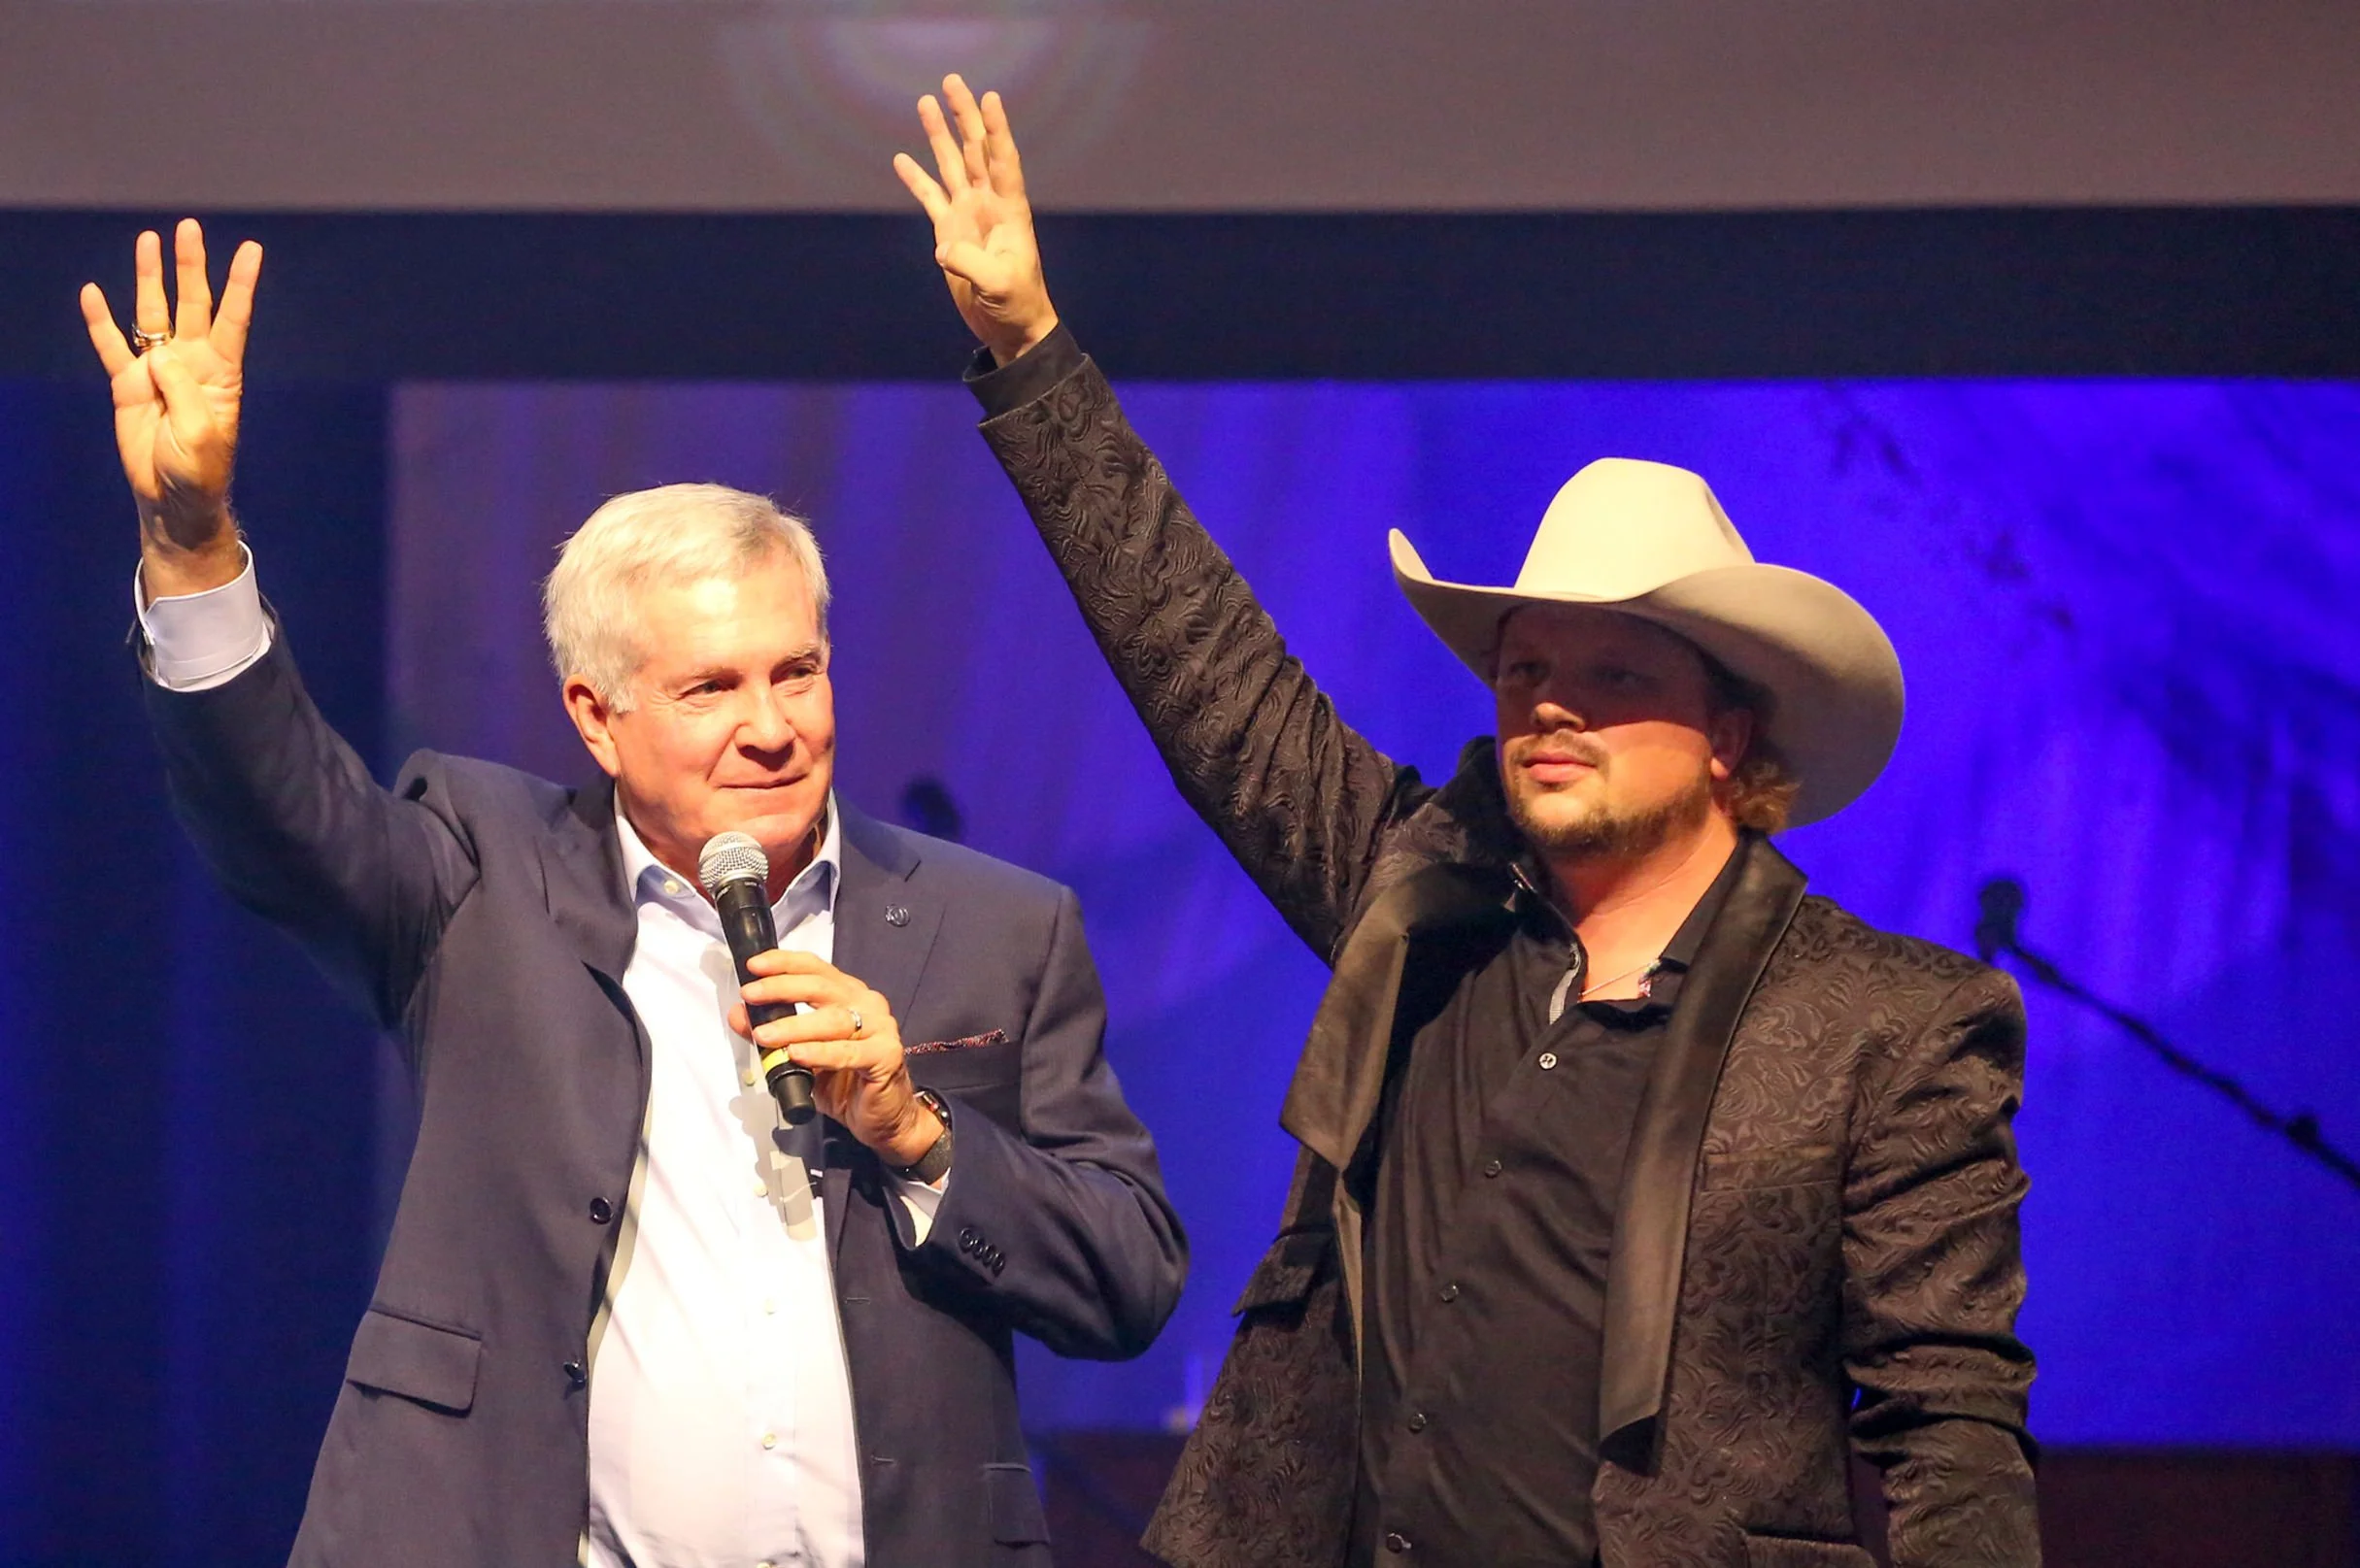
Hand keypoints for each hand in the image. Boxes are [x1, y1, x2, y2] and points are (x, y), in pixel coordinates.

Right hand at [80, 219, 262, 597]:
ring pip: (152, 314)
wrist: (172, 497)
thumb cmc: (198, 470)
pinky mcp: (128, 385)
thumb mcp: (200, 433)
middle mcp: (191, 363)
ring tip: (148, 241)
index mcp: (222, 373)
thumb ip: (183, 391)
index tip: (251, 248)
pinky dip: (100, 321)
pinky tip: (93, 293)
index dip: (240, 283)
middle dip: (189, 266)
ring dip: (148, 278)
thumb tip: (159, 355)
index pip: (232, 318)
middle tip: (188, 228)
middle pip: (191, 304)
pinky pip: (111, 346)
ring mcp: (159, 371)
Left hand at [729, 949, 944, 1168]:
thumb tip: (739, 1015)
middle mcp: (867, 1004)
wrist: (883, 1117)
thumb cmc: (845, 1082)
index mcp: (849, 995)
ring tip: (764, 1034)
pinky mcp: (886, 1055)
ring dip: (794, 1026)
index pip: (816, 969)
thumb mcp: (800, 1056)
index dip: (784, 963)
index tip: (754, 966)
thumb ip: (773, 1033)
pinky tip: (796, 1054)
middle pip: (822, 988)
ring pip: (833, 1020)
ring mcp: (880, 1028)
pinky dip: (819, 1053)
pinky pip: (848, 1052)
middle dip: (781, 989)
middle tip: (751, 995)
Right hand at [893, 74, 1058, 366]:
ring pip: (951, 166)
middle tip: (953, 81)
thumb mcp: (999, 286)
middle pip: (975, 150)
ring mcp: (968, 215)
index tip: (990, 98)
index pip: (1003, 161)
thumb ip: (972, 263)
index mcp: (1010, 211)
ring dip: (939, 136)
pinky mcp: (950, 233)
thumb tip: (942, 247)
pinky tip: (901, 159)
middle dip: (964, 116)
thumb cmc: (1017, 305)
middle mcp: (989, 204)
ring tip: (925, 102)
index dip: (997, 130)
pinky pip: (930, 199)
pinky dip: (916, 180)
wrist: (1011, 327)